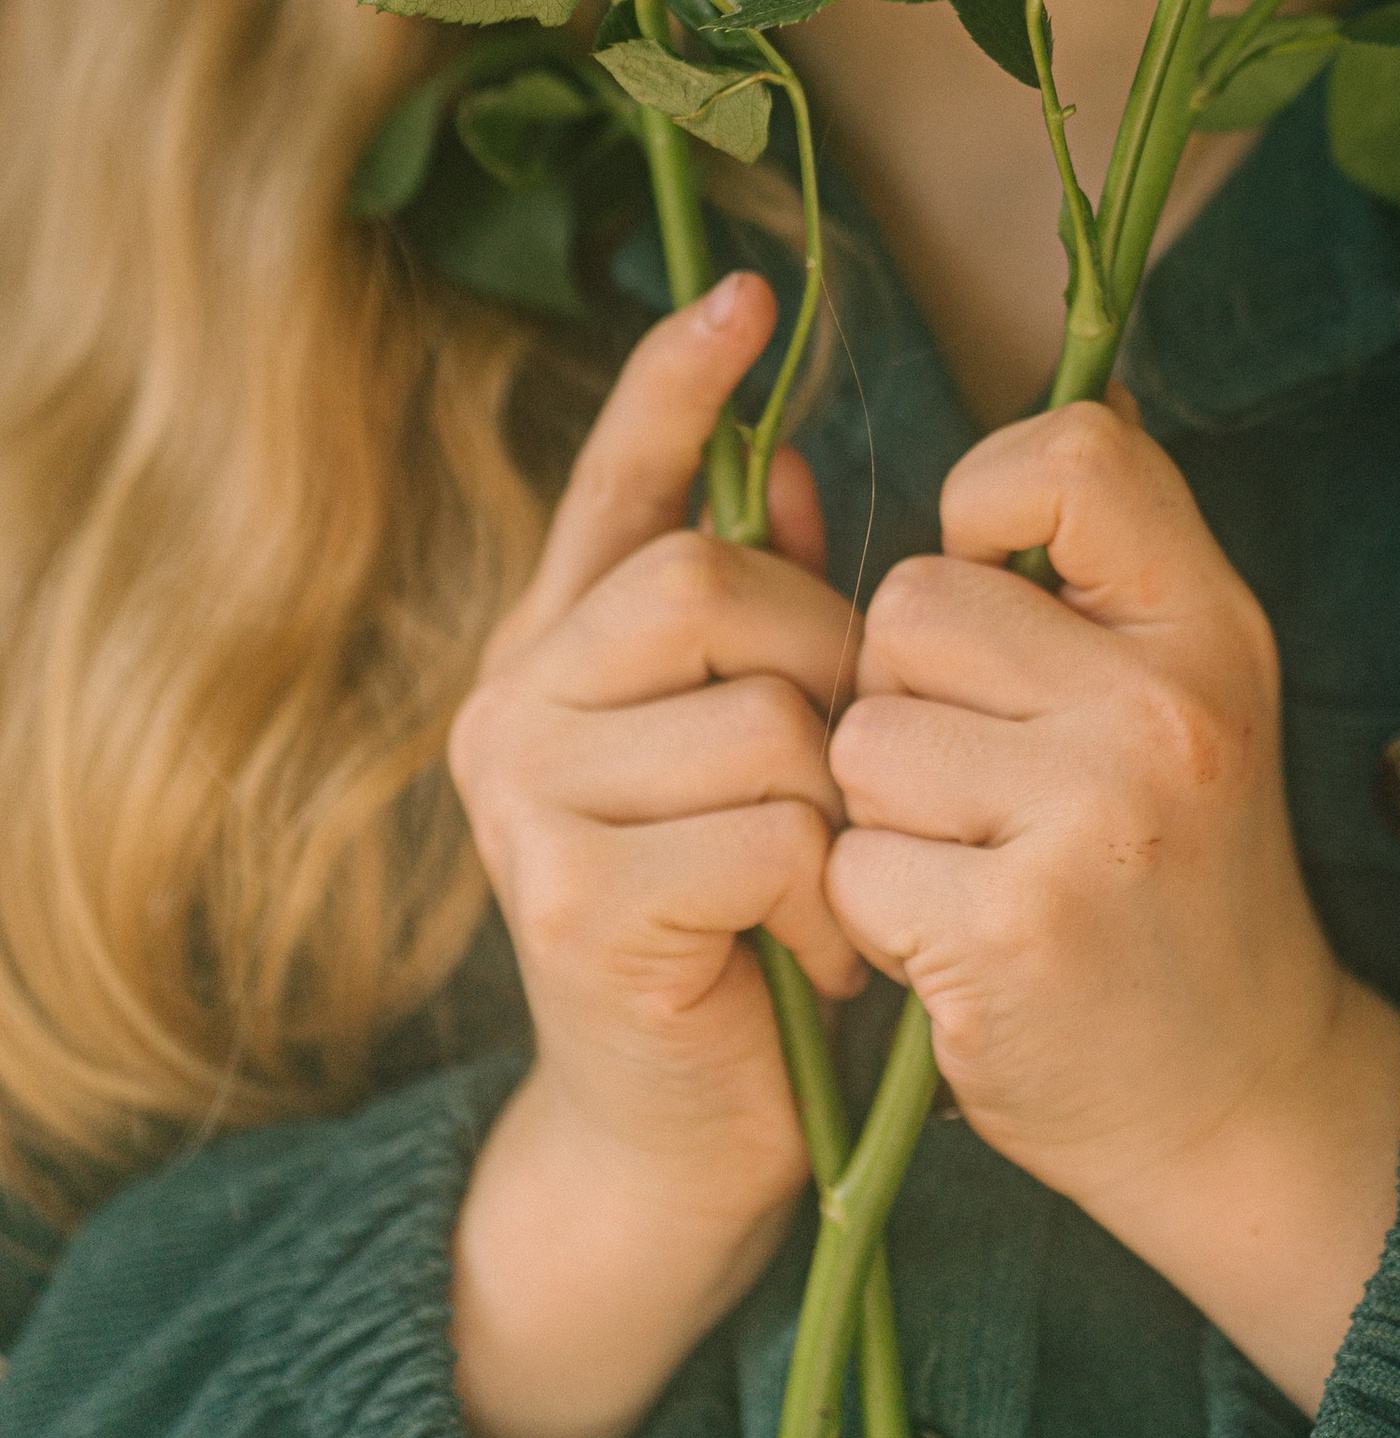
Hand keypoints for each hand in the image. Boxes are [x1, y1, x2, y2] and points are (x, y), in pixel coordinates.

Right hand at [446, 271, 864, 1437]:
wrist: (677, 1143)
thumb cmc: (741, 928)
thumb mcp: (752, 758)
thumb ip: (758, 620)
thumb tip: (795, 473)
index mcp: (556, 651)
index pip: (613, 484)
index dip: (675, 388)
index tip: (749, 294)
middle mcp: (513, 707)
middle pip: (702, 582)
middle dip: (821, 659)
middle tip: (848, 768)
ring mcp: (529, 803)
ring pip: (756, 710)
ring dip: (835, 801)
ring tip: (825, 887)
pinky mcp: (576, 900)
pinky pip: (767, 828)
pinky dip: (827, 892)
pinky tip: (810, 954)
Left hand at [825, 396, 1399, 1410]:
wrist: (1235, 1093)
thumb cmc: (1176, 865)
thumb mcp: (1190, 681)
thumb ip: (1115, 549)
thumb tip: (1087, 366)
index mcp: (1207, 625)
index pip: (1069, 454)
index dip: (985, 504)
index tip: (997, 586)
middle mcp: (1162, 709)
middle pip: (911, 605)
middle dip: (909, 688)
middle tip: (987, 776)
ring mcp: (1092, 822)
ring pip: (861, 735)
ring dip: (884, 806)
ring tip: (977, 859)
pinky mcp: (1011, 932)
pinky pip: (849, 860)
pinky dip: (874, 908)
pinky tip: (956, 938)